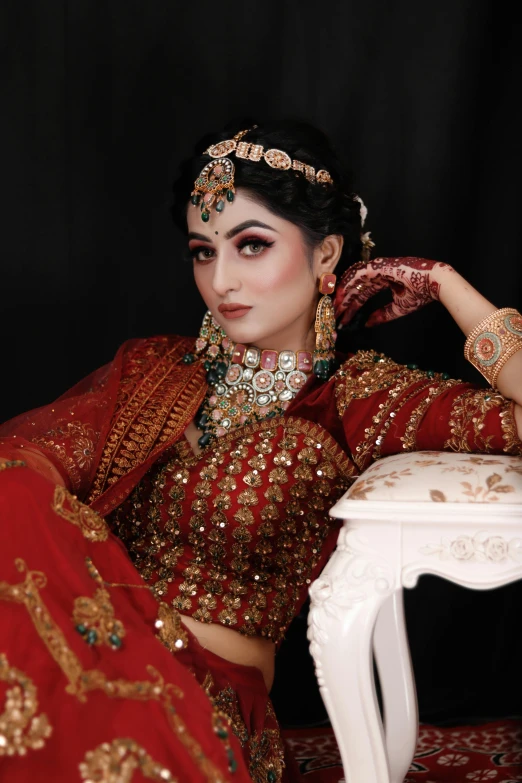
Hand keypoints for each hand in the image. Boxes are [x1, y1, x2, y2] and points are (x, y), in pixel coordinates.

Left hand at [334, 257, 452, 326]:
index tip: (343, 319)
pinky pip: (359, 274)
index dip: (352, 307)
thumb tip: (367, 323)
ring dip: (343, 293)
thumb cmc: (421, 293)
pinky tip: (341, 295)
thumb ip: (382, 315)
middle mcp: (378, 273)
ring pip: (354, 280)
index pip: (362, 294)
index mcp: (383, 280)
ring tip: (335, 307)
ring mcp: (377, 268)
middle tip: (333, 315)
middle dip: (344, 302)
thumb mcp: (398, 308)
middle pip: (355, 288)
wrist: (434, 283)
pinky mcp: (379, 265)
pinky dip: (349, 284)